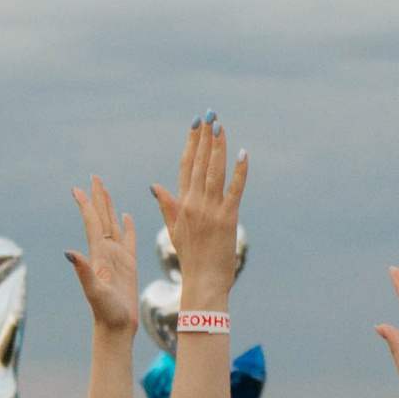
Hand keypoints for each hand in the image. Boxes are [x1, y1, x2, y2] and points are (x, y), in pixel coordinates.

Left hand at [65, 175, 139, 337]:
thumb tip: (69, 253)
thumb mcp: (94, 291)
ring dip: (109, 208)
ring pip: (113, 225)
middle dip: (98, 198)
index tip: (77, 187)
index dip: (86, 205)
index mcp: (98, 254)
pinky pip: (129, 240)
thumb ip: (83, 271)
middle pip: (102, 218)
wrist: (115, 328)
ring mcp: (117, 258)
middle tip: (94, 177)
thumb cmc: (106, 312)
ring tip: (106, 190)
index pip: (92, 223)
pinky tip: (126, 216)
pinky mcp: (128, 265)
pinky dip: (128, 226)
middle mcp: (106, 252)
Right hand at [149, 114, 246, 314]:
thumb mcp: (174, 230)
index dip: (191, 144)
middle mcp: (193, 203)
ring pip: (214, 172)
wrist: (203, 282)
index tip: (195, 124)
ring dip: (217, 147)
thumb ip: (167, 205)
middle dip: (204, 138)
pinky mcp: (227, 219)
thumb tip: (155, 185)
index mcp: (181, 204)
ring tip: (220, 126)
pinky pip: (234, 190)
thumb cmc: (191, 258)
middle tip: (209, 115)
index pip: (185, 166)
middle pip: (198, 164)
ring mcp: (210, 210)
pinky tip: (243, 154)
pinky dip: (239, 172)